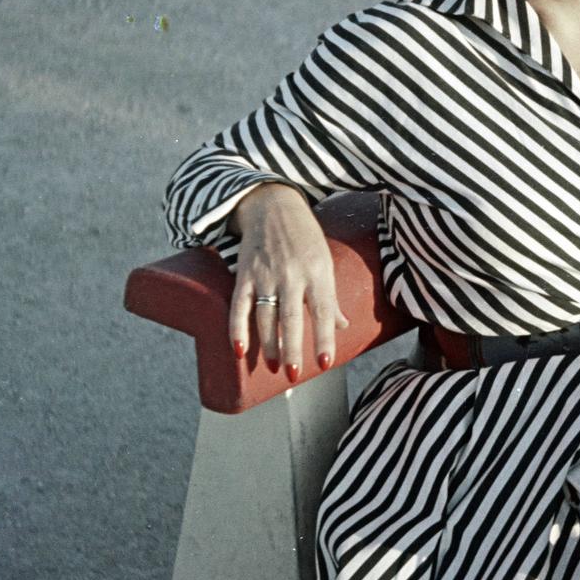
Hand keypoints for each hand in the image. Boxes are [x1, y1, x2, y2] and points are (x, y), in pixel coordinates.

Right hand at [227, 183, 348, 380]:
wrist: (272, 204)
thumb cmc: (305, 237)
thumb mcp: (325, 261)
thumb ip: (330, 296)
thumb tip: (342, 326)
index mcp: (318, 271)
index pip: (324, 311)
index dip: (324, 338)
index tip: (326, 363)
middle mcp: (292, 274)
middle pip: (292, 317)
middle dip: (293, 348)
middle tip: (294, 374)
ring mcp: (266, 274)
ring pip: (266, 316)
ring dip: (269, 345)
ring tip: (274, 366)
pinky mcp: (244, 274)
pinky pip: (239, 306)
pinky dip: (237, 329)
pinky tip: (240, 351)